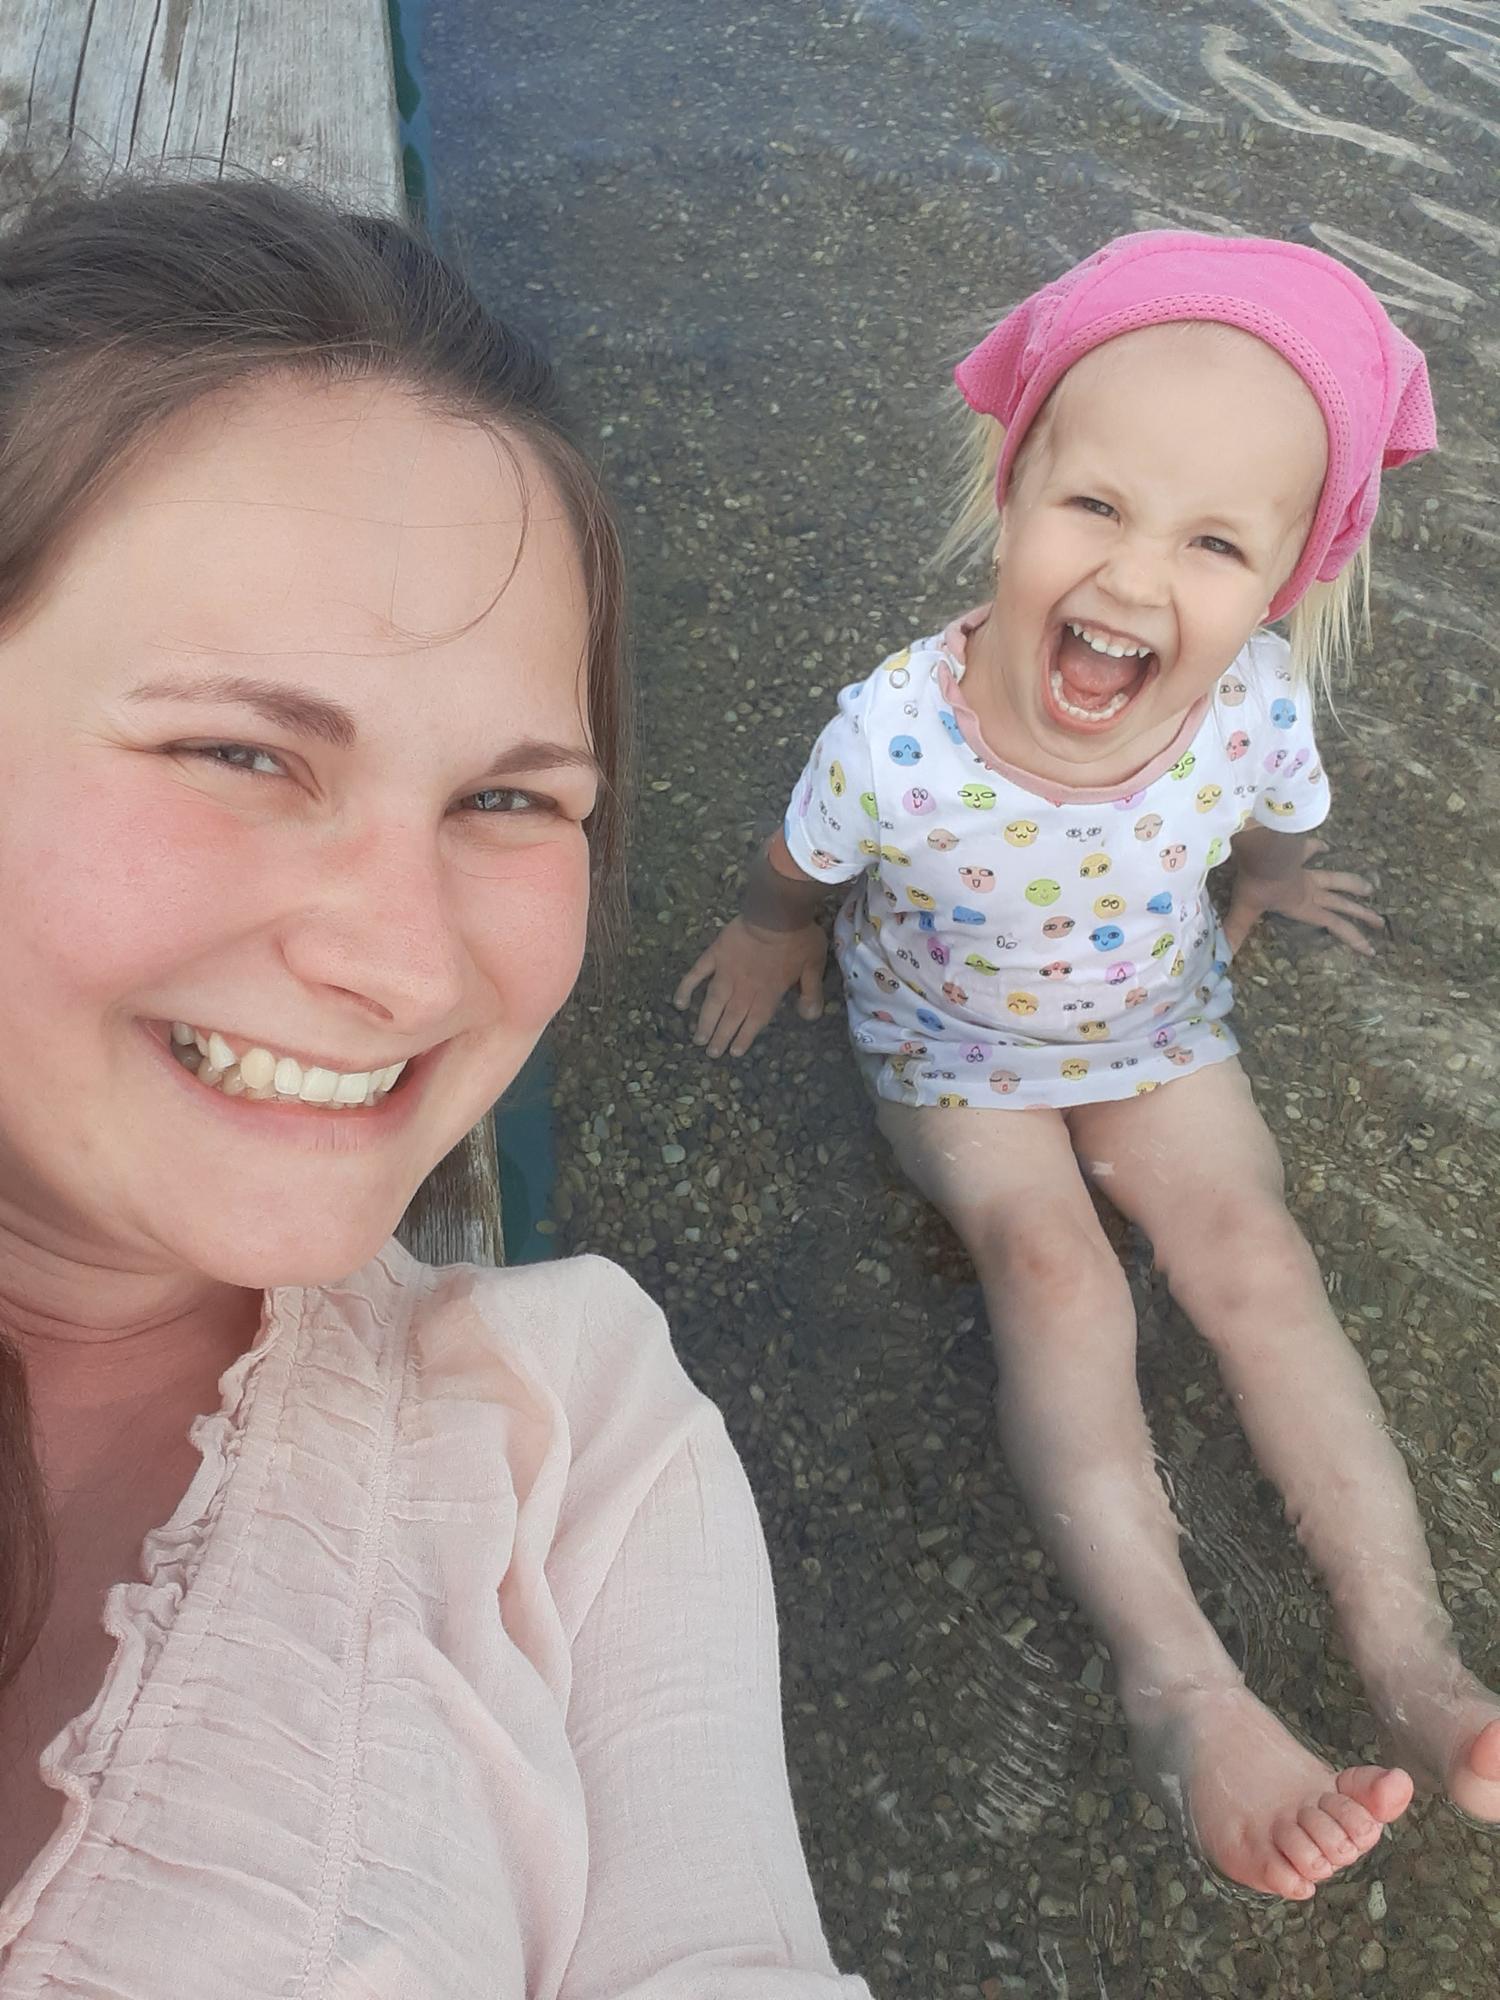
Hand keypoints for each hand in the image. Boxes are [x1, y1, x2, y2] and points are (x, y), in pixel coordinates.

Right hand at [673, 916, 827, 1057]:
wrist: (776, 913)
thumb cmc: (798, 938)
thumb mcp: (814, 966)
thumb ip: (811, 992)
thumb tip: (809, 1016)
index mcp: (767, 994)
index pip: (754, 1022)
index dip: (743, 1038)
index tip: (734, 1052)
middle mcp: (744, 990)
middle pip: (730, 1018)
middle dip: (720, 1037)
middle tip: (711, 1053)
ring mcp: (726, 973)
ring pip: (712, 1004)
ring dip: (705, 1023)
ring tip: (698, 1039)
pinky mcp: (714, 956)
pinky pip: (696, 975)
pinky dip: (686, 989)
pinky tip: (679, 1003)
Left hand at [1224, 837, 1383, 956]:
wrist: (1260, 847)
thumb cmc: (1255, 881)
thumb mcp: (1244, 910)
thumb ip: (1235, 932)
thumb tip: (1223, 959)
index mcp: (1303, 906)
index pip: (1334, 925)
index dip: (1353, 938)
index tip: (1371, 949)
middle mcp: (1310, 890)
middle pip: (1342, 904)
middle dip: (1362, 915)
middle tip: (1381, 922)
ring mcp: (1305, 870)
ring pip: (1335, 878)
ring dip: (1352, 884)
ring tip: (1370, 888)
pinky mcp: (1297, 852)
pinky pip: (1309, 850)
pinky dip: (1317, 848)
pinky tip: (1326, 846)